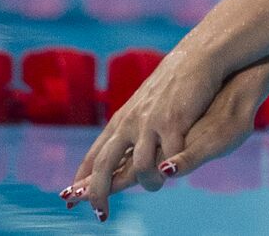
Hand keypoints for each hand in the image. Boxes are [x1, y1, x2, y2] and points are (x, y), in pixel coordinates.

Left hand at [61, 49, 236, 219]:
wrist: (197, 56)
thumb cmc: (173, 81)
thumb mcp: (145, 104)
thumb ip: (133, 126)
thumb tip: (122, 146)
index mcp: (122, 120)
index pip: (95, 154)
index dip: (83, 178)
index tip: (70, 196)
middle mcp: (130, 122)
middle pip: (104, 165)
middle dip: (97, 192)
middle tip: (99, 213)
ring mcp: (150, 123)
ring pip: (139, 167)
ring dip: (147, 184)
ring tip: (155, 186)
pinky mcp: (173, 122)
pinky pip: (168, 159)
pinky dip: (169, 171)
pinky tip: (173, 173)